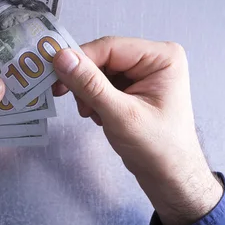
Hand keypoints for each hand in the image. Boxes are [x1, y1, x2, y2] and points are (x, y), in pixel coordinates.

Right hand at [52, 37, 222, 224]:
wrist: (170, 177)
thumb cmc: (157, 147)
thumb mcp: (121, 115)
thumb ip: (90, 84)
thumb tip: (62, 57)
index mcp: (162, 56)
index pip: (109, 47)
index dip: (80, 59)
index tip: (54, 75)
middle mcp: (153, 58)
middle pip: (103, 57)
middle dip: (85, 81)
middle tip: (70, 100)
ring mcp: (143, 73)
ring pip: (99, 71)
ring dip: (88, 92)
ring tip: (93, 115)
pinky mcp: (133, 87)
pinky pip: (102, 83)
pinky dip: (94, 99)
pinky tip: (100, 117)